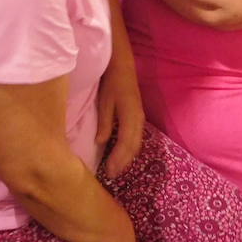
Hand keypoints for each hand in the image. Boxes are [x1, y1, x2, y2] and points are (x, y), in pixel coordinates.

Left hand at [95, 58, 143, 179]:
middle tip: (111, 176)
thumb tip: (100, 142)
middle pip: (133, 148)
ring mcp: (140, 119)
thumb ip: (104, 122)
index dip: (118, 160)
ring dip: (127, 159)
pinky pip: (136, 139)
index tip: (108, 172)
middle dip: (123, 163)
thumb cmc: (112, 81)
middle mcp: (139, 120)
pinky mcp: (138, 118)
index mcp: (131, 116)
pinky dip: (129, 151)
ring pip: (136, 145)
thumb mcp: (105, 100)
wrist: (123, 65)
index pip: (126, 143)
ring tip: (115, 170)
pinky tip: (121, 156)